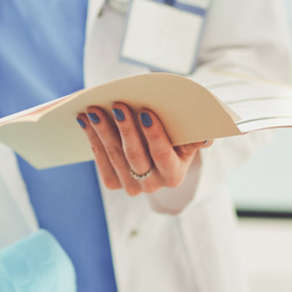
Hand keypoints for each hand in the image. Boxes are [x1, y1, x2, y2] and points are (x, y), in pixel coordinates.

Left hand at [77, 102, 211, 194]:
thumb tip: (206, 138)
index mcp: (175, 175)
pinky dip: (93, 138)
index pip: (163, 155)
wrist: (159, 148)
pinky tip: (85, 121)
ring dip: (102, 131)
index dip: (155, 134)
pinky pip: (101, 161)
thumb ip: (199, 135)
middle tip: (117, 104)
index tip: (146, 112)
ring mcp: (132, 187)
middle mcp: (153, 186)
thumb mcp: (190, 134)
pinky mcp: (114, 182)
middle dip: (125, 128)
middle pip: (136, 156)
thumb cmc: (177, 135)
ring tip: (94, 109)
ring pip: (115, 156)